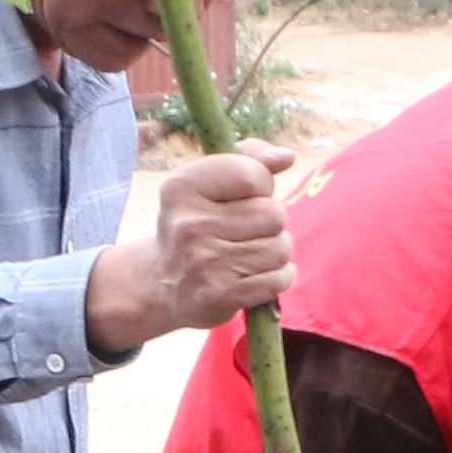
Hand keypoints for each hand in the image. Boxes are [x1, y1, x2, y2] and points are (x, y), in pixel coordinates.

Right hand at [85, 147, 295, 353]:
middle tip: (247, 230)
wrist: (164, 283)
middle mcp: (189, 224)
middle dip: (271, 221)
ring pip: (280, 248)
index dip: (262, 185)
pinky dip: (279, 276)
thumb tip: (287, 157)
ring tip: (251, 252)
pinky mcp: (220, 295)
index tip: (244, 197)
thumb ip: (249, 158)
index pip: (254, 176)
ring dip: (276, 250)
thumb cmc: (197, 222)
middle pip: (273, 214)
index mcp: (183, 186)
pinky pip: (279, 278)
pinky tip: (257, 274)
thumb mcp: (208, 181)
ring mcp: (204, 262)